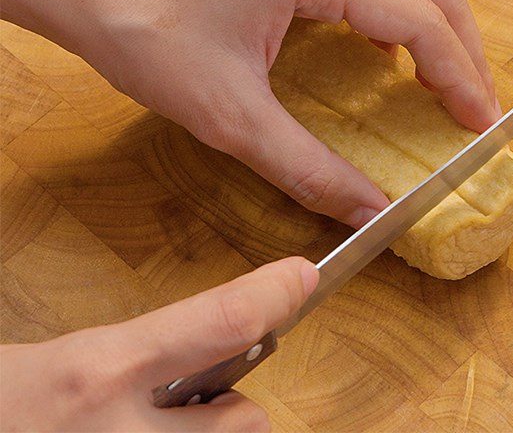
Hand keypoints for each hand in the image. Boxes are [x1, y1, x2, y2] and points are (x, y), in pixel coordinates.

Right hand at [0, 257, 317, 431]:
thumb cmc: (5, 401)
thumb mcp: (67, 358)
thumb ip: (137, 348)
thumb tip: (206, 337)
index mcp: (104, 369)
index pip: (222, 321)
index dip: (273, 296)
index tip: (302, 277)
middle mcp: (121, 430)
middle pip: (245, 422)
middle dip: (239, 407)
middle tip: (206, 397)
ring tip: (160, 425)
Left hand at [1, 0, 498, 227]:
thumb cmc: (139, 28)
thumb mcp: (226, 113)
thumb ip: (307, 165)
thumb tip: (368, 207)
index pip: (422, 18)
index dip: (462, 76)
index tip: (481, 125)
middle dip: (466, 46)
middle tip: (473, 107)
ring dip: (439, 17)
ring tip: (446, 77)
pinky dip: (401, 1)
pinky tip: (387, 47)